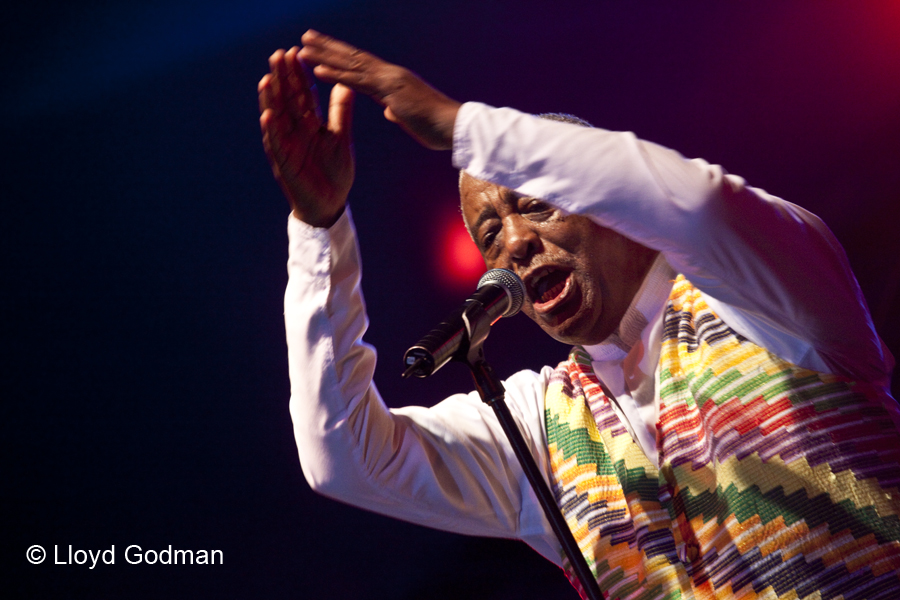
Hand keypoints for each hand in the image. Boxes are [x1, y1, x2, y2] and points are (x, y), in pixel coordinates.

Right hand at [259, 47, 353, 226]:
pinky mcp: (284, 164)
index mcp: (309, 123)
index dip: (300, 74)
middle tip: (278, 54)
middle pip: (286, 100)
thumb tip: (345, 84)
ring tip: (266, 79)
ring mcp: (286, 146)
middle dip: (282, 78)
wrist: (331, 204)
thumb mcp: (340, 137)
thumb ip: (340, 111)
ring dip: (270, 100)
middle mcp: (294, 131)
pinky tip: (267, 116)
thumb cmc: (334, 172)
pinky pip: (275, 146)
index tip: (297, 51)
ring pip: (276, 119)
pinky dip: (271, 131)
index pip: (302, 93)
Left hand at [298, 30, 460, 150]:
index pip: (363, 66)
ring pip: (351, 64)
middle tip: (306, 36)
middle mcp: (391, 75)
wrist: (457, 128)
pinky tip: (316, 68)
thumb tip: (389, 111)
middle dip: (328, 47)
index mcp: (395, 82)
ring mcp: (390, 80)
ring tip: (303, 46)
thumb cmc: (439, 127)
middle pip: (353, 57)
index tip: (322, 49)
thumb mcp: (412, 118)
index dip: (341, 56)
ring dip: (324, 55)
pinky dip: (336, 74)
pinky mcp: (390, 92)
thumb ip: (398, 110)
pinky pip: (358, 81)